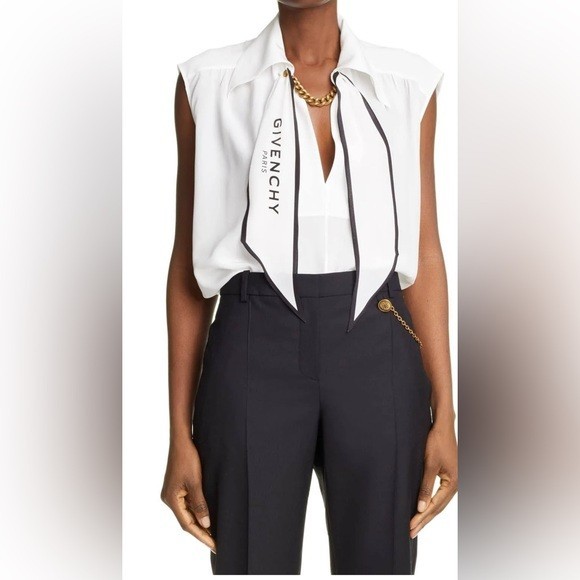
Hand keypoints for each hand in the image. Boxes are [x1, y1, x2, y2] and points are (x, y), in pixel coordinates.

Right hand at [160, 438, 215, 552]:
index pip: (187, 524)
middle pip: (186, 521)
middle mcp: (170, 499)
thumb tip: (206, 523)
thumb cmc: (188, 458)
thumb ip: (200, 504)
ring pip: (187, 513)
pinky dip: (197, 512)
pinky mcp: (178, 487)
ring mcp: (173, 493)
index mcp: (171, 499)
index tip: (215, 545)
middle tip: (217, 543)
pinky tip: (207, 516)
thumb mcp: (196, 482)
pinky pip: (188, 504)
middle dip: (202, 532)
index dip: (202, 536)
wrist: (182, 440)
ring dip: (200, 522)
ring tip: (214, 533)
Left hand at [410, 420, 457, 538]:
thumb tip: (420, 507)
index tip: (411, 527)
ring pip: (438, 503)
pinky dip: (429, 504)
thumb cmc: (436, 442)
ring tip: (415, 525)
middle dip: (424, 520)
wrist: (443, 427)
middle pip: (438, 507)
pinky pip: (438, 495)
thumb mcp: (429, 464)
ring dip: (426, 514)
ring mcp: (452, 482)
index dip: (422, 517)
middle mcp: (455, 485)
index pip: (435, 506)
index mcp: (453, 484)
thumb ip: (425, 486)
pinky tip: (422, 509)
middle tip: (410, 532)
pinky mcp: (447, 477)